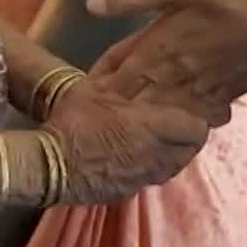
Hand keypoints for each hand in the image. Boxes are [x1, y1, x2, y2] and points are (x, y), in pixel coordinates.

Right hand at [43, 78, 208, 204]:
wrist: (49, 165)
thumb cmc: (74, 121)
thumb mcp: (95, 88)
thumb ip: (121, 72)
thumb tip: (137, 52)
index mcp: (152, 129)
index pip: (198, 129)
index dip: (196, 119)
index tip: (186, 109)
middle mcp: (155, 158)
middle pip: (190, 151)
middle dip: (187, 138)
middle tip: (171, 123)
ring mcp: (143, 180)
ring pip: (173, 168)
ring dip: (171, 154)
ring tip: (153, 140)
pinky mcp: (128, 193)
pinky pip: (151, 180)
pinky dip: (149, 168)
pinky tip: (132, 158)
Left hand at [85, 0, 246, 120]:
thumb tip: (90, 1)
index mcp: (160, 48)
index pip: (120, 73)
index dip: (101, 83)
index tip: (83, 95)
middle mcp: (178, 75)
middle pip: (140, 99)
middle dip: (120, 107)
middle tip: (99, 118)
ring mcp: (205, 89)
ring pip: (167, 111)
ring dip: (148, 118)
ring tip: (132, 128)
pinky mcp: (229, 93)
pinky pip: (196, 115)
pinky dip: (182, 122)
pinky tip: (180, 124)